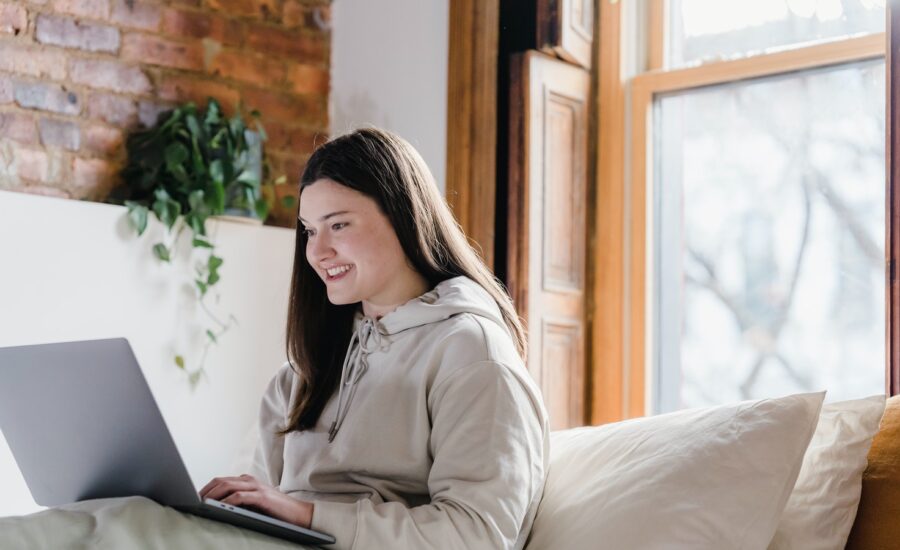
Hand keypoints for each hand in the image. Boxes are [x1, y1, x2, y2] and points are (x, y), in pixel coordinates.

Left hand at [199, 474, 313, 528]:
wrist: (299, 514)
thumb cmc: (275, 512)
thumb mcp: (253, 504)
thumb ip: (238, 502)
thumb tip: (215, 508)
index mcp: (247, 481)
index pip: (221, 481)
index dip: (206, 488)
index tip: (195, 499)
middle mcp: (250, 480)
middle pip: (221, 481)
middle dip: (205, 491)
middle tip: (193, 502)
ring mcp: (256, 487)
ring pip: (228, 486)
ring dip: (212, 495)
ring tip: (202, 504)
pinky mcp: (261, 497)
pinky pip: (240, 496)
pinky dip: (227, 501)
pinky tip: (220, 507)